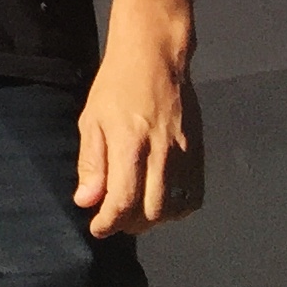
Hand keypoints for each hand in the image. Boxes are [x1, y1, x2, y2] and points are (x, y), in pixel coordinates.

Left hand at [75, 48, 199, 235]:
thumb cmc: (116, 85)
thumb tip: (86, 201)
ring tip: (134, 212)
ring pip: (174, 209)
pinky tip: (159, 202)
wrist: (155, 58)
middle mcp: (161, 153)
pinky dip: (176, 210)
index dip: (109, 222)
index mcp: (129, 143)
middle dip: (129, 224)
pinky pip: (193, 197)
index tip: (97, 228)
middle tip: (114, 218)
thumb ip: (91, 163)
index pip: (123, 200)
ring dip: (152, 220)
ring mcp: (185, 155)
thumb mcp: (92, 119)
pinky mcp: (199, 154)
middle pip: (151, 212)